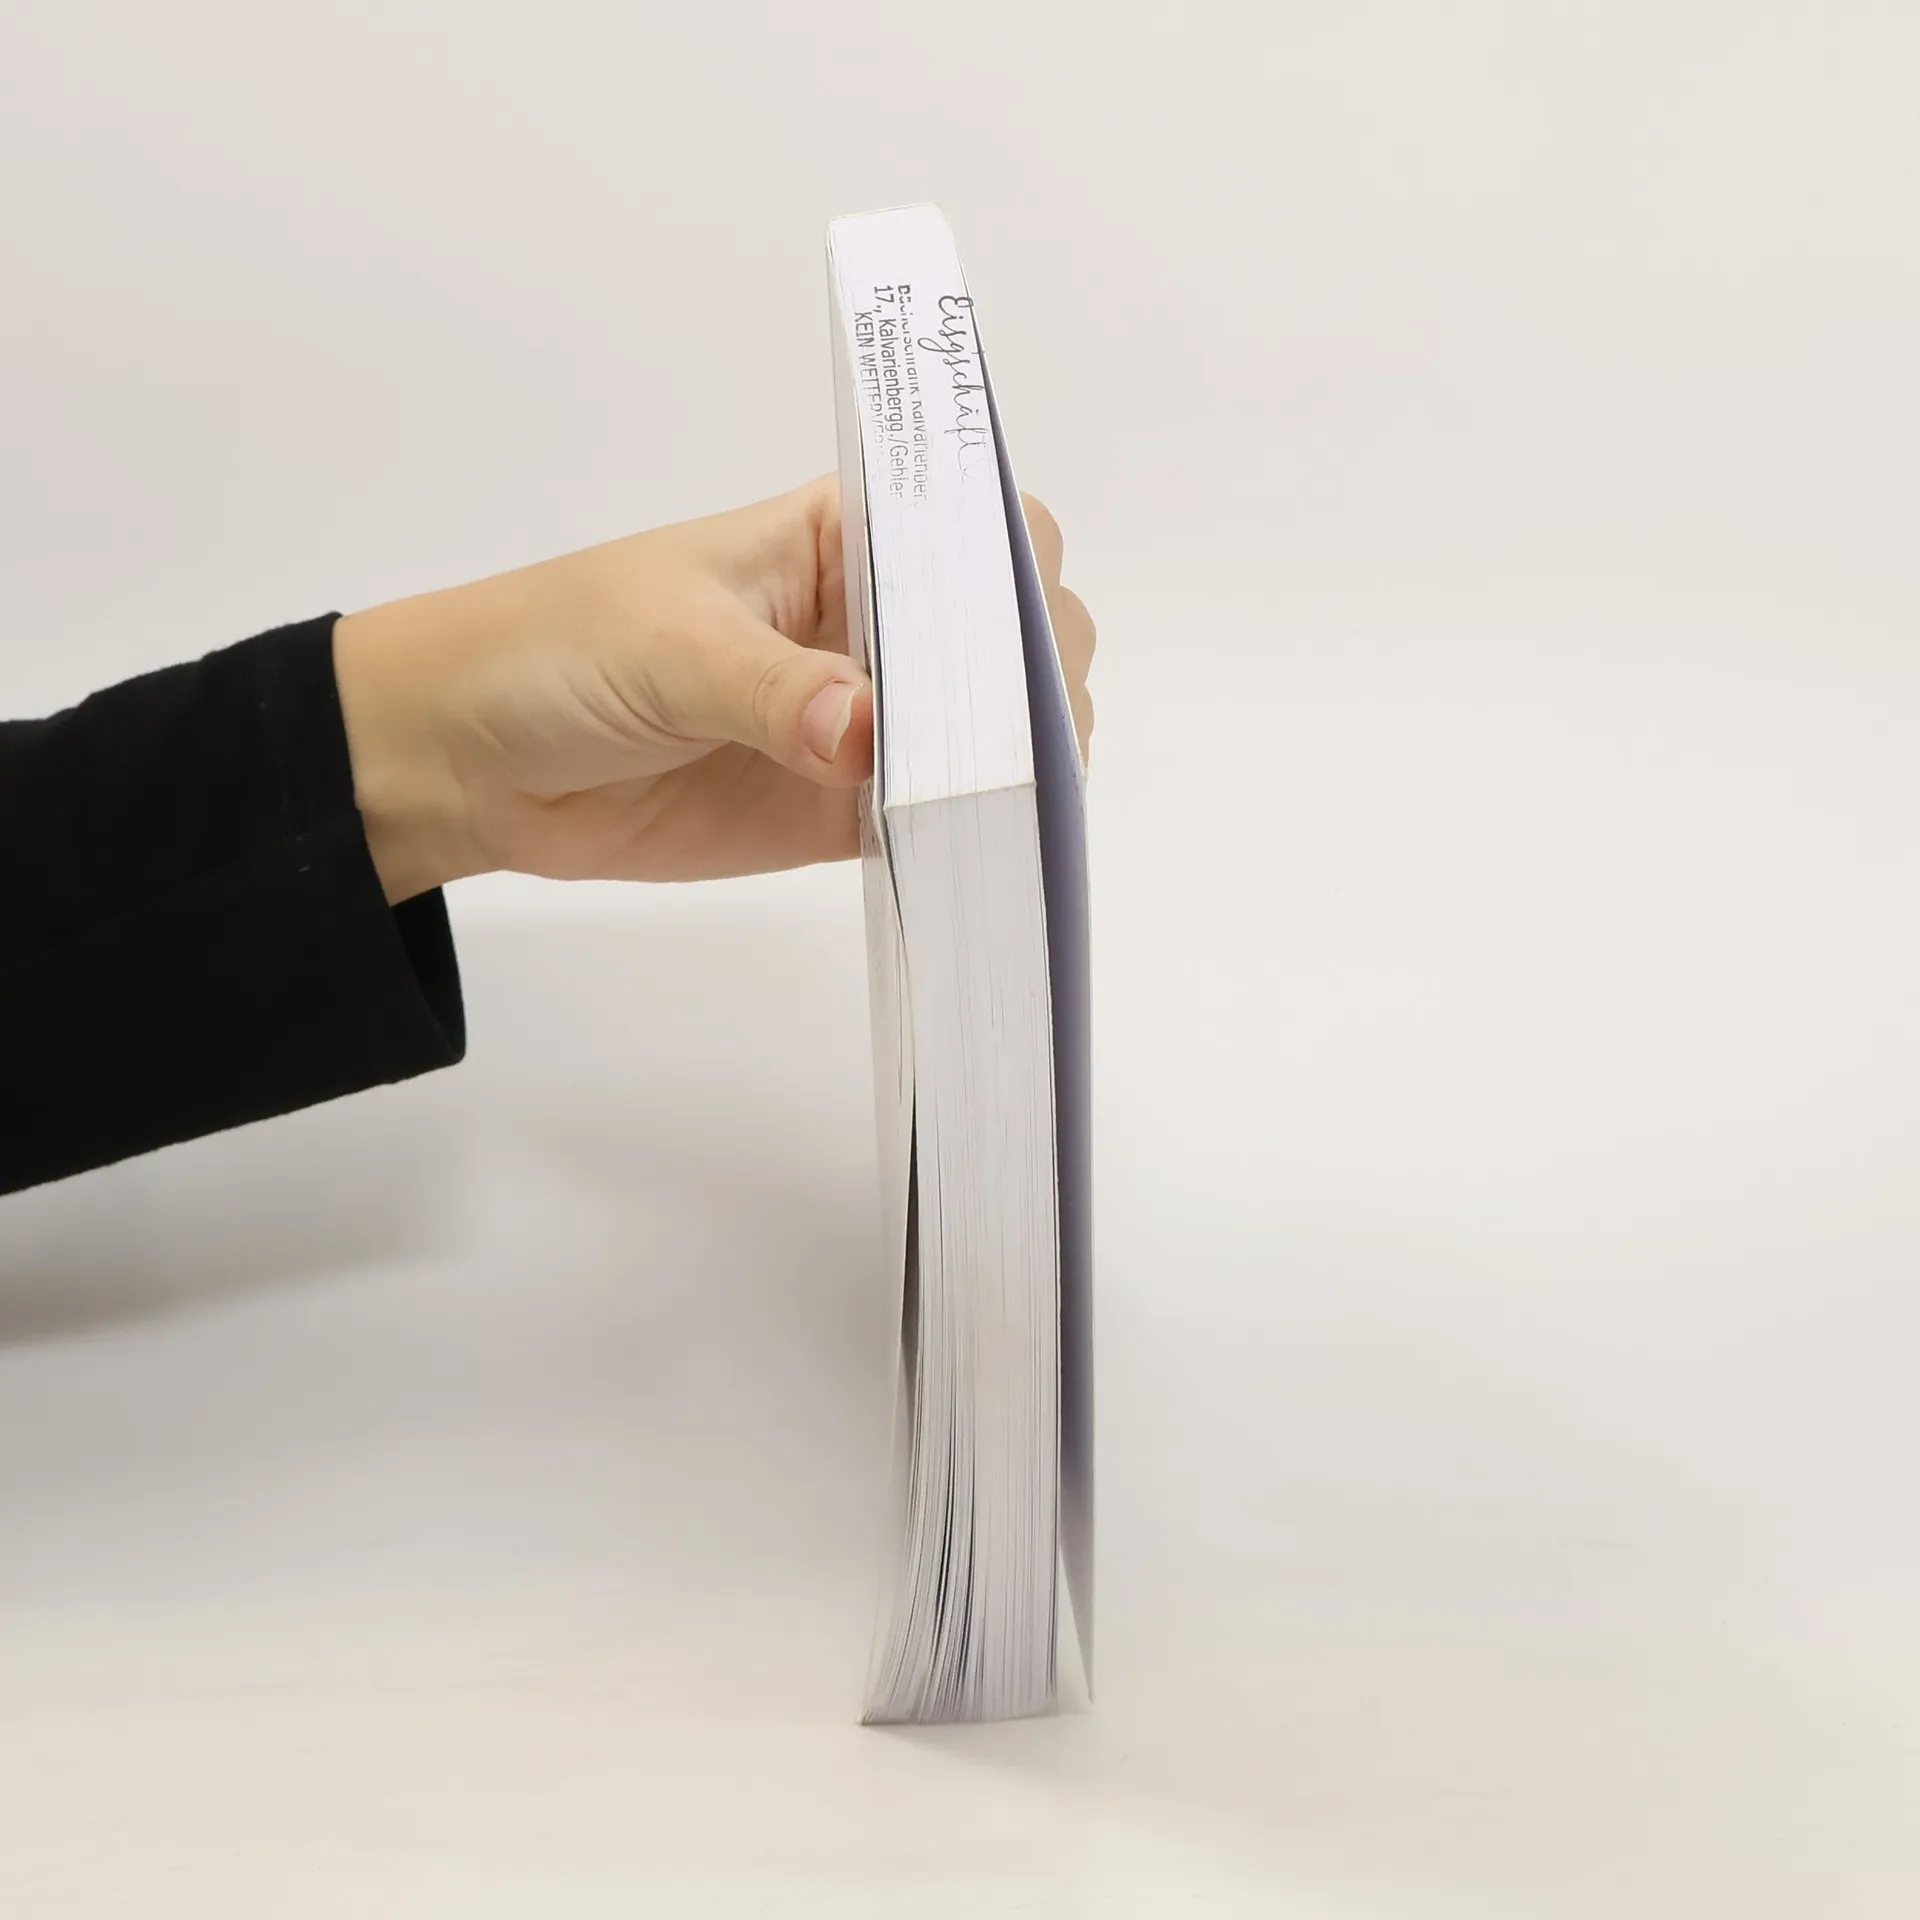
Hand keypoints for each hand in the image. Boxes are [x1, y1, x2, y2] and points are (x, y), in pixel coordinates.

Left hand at [334, 475, 1095, 902]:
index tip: (1005, 630)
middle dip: (1027, 676)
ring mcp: (868, 722)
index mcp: (844, 537)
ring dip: (1008, 764)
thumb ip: (773, 686)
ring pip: (990, 734)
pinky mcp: (845, 811)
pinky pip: (932, 821)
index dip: (1012, 570)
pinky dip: (961, 836)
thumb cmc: (557, 650)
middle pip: (1010, 635)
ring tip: (983, 796)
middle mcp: (874, 622)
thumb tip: (870, 734)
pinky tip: (970, 849)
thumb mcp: (667, 644)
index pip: (978, 528)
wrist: (473, 762)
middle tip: (995, 729)